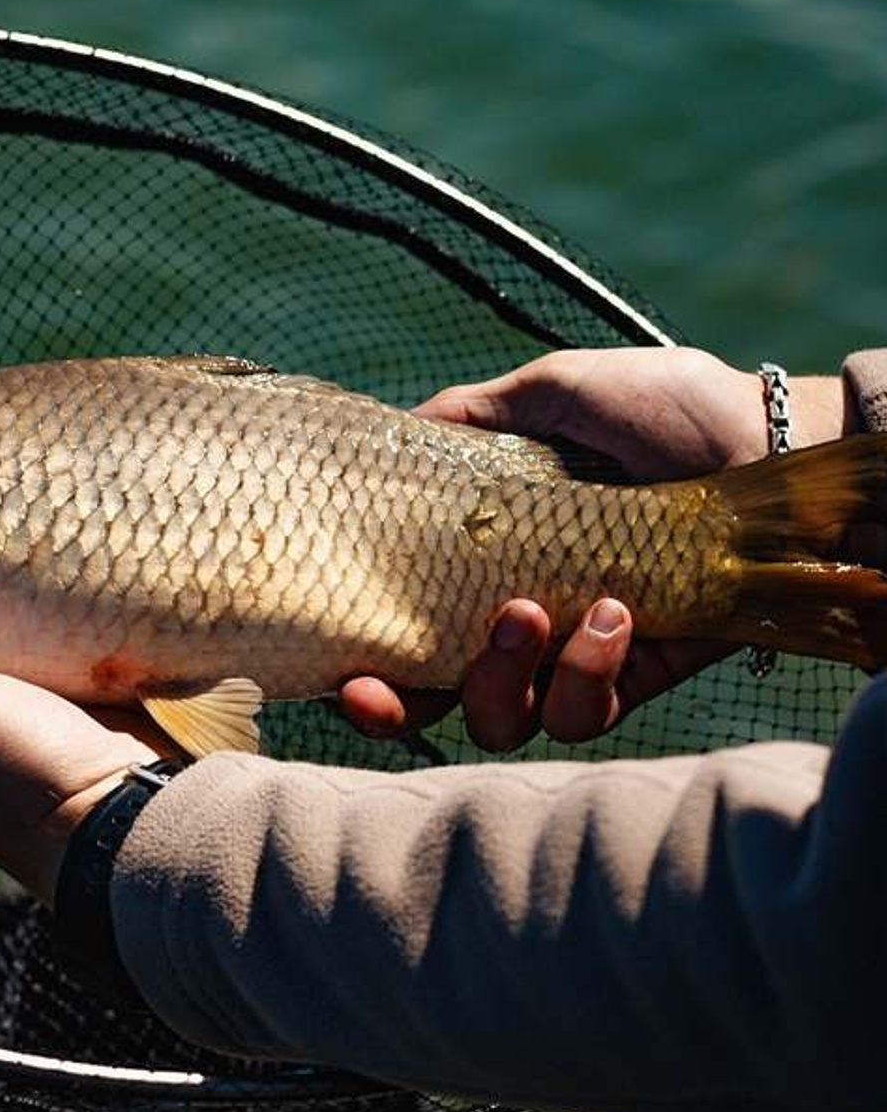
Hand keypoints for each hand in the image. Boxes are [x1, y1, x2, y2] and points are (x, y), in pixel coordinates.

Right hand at [341, 348, 855, 749]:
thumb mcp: (550, 392)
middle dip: (405, 706)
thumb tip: (396, 430)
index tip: (346, 673)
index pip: (403, 631)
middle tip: (393, 681)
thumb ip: (467, 417)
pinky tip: (613, 610)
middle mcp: (517, 617)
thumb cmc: (661, 407)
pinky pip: (587, 710)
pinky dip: (588, 671)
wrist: (766, 437)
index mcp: (481, 559)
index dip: (367, 669)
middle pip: (439, 701)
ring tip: (534, 608)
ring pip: (505, 718)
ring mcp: (573, 652)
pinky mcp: (635, 672)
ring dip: (500, 677)